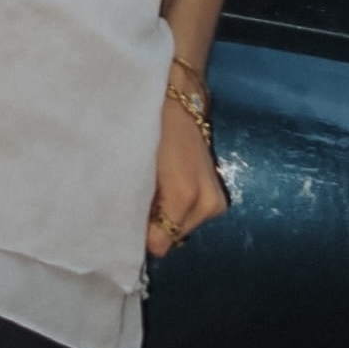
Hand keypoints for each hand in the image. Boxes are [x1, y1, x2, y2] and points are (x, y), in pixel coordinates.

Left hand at [146, 86, 228, 258]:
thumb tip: (132, 232)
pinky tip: (168, 191)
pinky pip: (191, 218)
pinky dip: (177, 210)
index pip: (160, 243)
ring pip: (181, 229)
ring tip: (155, 193)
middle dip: (155, 226)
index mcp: (185, 196)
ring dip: (166, 218)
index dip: (142, 235)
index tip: (129, 218)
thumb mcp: (138, 168)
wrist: (180, 104)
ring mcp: (216, 203)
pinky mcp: (219, 199)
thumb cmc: (153, 131)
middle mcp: (207, 205)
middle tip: (140, 202)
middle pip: (172, 237)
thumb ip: (137, 204)